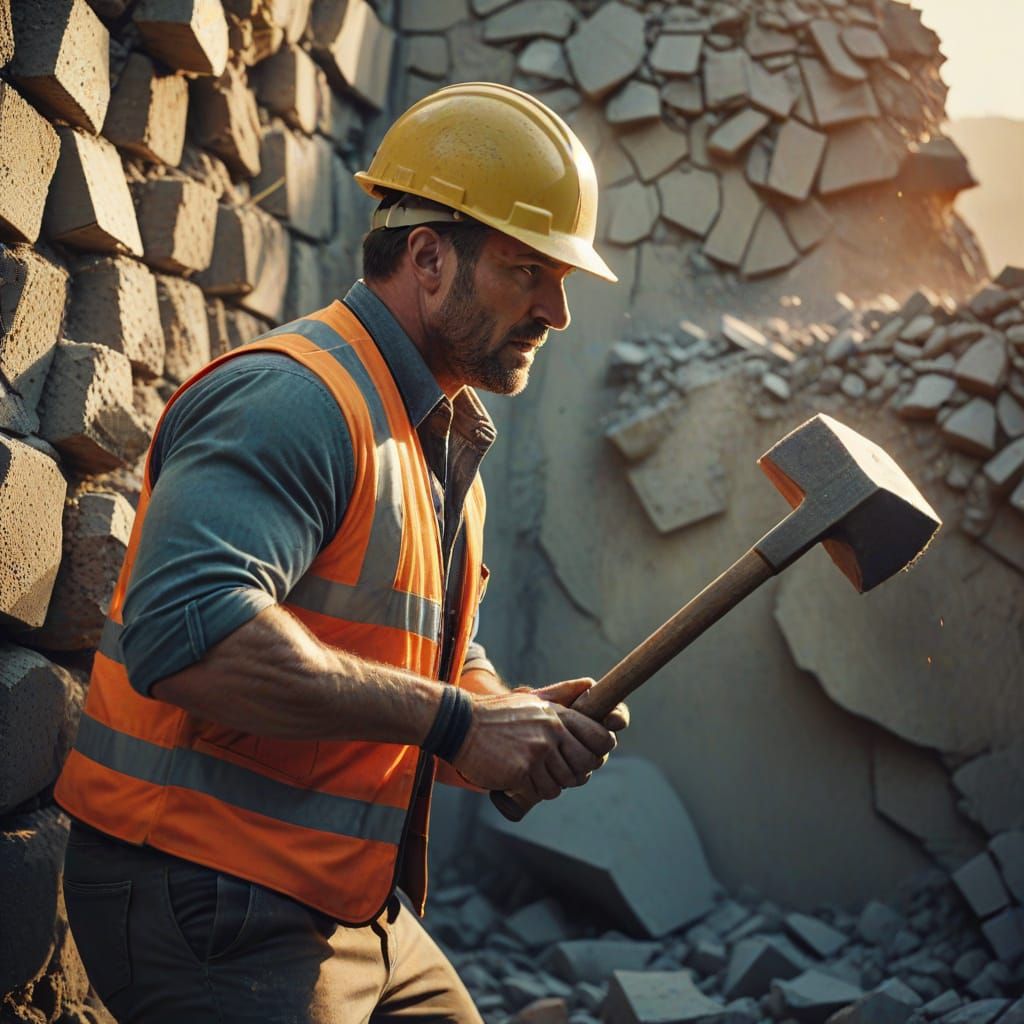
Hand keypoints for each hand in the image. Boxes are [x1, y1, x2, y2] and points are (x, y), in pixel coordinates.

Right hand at [451, 679, 615, 802]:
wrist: (461, 725)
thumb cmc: (497, 715)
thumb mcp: (533, 700)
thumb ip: (563, 693)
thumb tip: (590, 683)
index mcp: (559, 714)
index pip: (601, 738)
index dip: (598, 752)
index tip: (585, 757)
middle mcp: (552, 731)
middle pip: (586, 765)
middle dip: (574, 773)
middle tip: (555, 770)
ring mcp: (538, 751)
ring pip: (563, 783)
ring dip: (548, 784)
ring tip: (531, 772)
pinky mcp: (522, 770)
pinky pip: (542, 792)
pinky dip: (531, 790)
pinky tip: (518, 778)